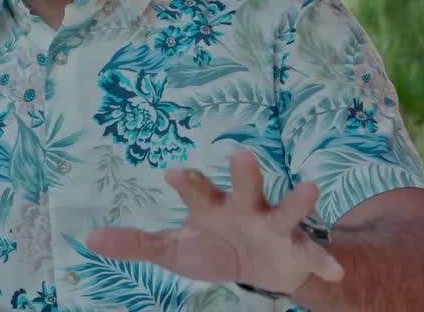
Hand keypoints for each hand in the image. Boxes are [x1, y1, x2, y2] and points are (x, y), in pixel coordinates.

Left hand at [86, 149, 343, 295]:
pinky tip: (335, 271)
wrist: (261, 267)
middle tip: (242, 153)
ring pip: (286, 209)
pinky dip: (324, 261)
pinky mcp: (298, 249)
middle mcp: (245, 207)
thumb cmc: (212, 247)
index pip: (197, 189)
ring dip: (297, 199)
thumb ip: (135, 244)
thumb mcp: (173, 250)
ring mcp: (274, 226)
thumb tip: (88, 238)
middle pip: (244, 185)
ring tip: (310, 188)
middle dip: (244, 171)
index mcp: (212, 207)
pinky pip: (313, 254)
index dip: (187, 181)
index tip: (174, 172)